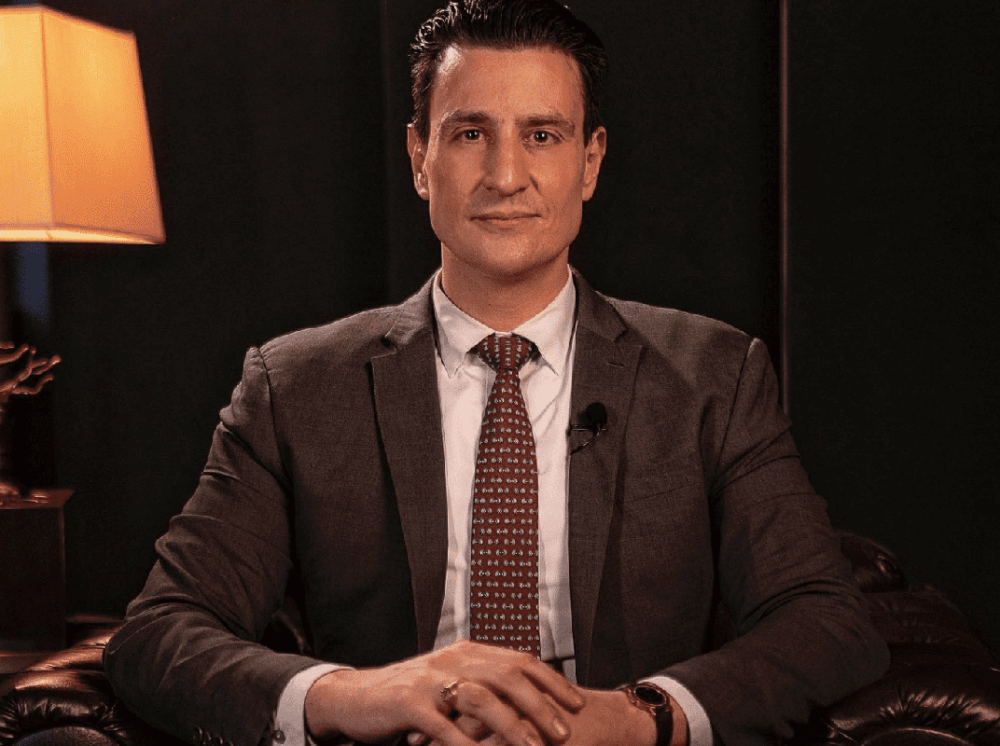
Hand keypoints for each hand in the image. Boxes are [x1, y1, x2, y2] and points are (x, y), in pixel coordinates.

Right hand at [304, 640, 584, 745]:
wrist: (356, 696)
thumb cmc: (410, 696)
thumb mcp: (449, 683)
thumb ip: (483, 686)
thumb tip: (527, 702)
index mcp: (467, 652)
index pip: (519, 660)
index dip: (551, 680)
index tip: (577, 703)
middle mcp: (453, 659)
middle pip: (507, 676)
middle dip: (540, 705)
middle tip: (564, 732)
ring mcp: (431, 680)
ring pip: (481, 699)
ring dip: (511, 726)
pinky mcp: (409, 704)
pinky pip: (444, 726)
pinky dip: (466, 745)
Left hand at [427, 686, 686, 745]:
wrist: (611, 723)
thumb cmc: (571, 720)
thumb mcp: (534, 710)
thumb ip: (506, 711)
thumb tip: (470, 721)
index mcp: (509, 685)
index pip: (463, 693)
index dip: (438, 709)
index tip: (415, 724)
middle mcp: (513, 695)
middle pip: (462, 707)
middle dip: (436, 726)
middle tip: (412, 740)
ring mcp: (523, 714)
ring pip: (477, 728)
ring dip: (452, 742)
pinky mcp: (535, 734)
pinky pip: (502, 744)